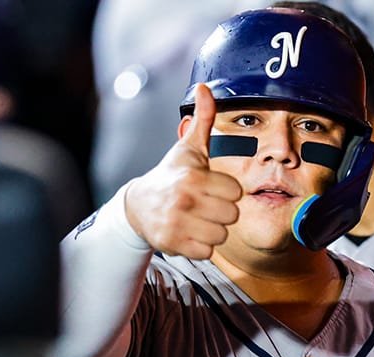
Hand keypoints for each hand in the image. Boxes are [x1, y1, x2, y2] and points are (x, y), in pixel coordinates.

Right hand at [123, 84, 240, 258]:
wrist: (137, 206)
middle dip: (221, 211)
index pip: (236, 191)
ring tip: (197, 218)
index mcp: (194, 176)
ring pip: (222, 235)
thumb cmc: (170, 175)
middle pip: (232, 214)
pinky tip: (189, 231)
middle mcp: (185, 199)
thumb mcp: (188, 148)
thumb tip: (205, 87)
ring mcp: (178, 224)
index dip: (225, 190)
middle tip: (204, 204)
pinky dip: (201, 245)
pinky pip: (207, 251)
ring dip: (213, 229)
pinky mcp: (174, 244)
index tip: (210, 187)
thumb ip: (203, 119)